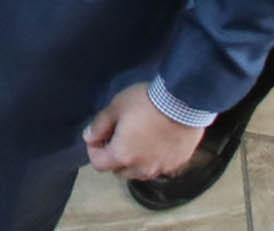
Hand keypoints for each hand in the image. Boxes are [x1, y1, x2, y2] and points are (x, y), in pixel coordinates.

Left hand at [82, 84, 205, 177]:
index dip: (94, 150)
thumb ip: (99, 125)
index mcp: (122, 156)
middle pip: (119, 170)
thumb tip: (89, 138)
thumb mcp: (116, 107)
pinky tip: (158, 140)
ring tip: (139, 139)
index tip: (98, 135)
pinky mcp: (178, 163)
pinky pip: (159, 166)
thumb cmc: (145, 102)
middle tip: (118, 136)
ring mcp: (161, 168)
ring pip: (140, 171)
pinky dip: (154, 158)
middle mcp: (141, 168)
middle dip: (114, 156)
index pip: (98, 164)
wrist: (184, 102)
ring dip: (135, 161)